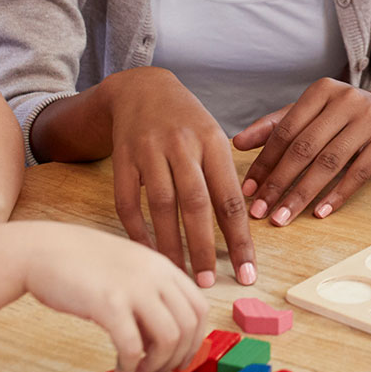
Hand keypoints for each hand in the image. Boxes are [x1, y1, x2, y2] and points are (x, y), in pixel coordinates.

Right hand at [21, 221, 210, 371]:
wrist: (41, 250)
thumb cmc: (81, 263)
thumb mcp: (129, 269)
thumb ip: (151, 294)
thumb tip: (166, 338)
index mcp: (162, 266)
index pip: (200, 307)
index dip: (196, 339)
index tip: (182, 358)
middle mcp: (155, 275)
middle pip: (189, 326)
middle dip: (179, 357)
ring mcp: (133, 288)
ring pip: (168, 338)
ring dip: (157, 364)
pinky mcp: (107, 304)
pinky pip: (132, 346)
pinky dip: (130, 366)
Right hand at [104, 67, 255, 286]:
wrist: (141, 88)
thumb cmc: (187, 122)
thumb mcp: (213, 138)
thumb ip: (224, 178)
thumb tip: (241, 228)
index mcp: (213, 143)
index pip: (230, 199)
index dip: (240, 239)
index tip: (248, 272)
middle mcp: (183, 145)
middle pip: (196, 205)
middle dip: (203, 248)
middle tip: (209, 283)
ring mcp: (150, 151)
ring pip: (162, 206)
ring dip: (171, 245)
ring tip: (179, 274)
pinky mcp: (122, 158)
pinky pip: (127, 201)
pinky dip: (136, 230)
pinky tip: (147, 252)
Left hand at [231, 79, 370, 225]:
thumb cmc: (344, 113)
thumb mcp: (311, 111)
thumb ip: (275, 126)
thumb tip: (237, 143)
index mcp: (321, 91)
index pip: (285, 131)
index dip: (264, 162)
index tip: (248, 190)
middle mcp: (345, 101)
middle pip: (305, 148)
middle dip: (278, 182)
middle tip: (260, 210)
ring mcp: (368, 121)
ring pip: (329, 162)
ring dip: (303, 194)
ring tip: (283, 217)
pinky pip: (358, 173)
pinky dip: (337, 194)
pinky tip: (320, 212)